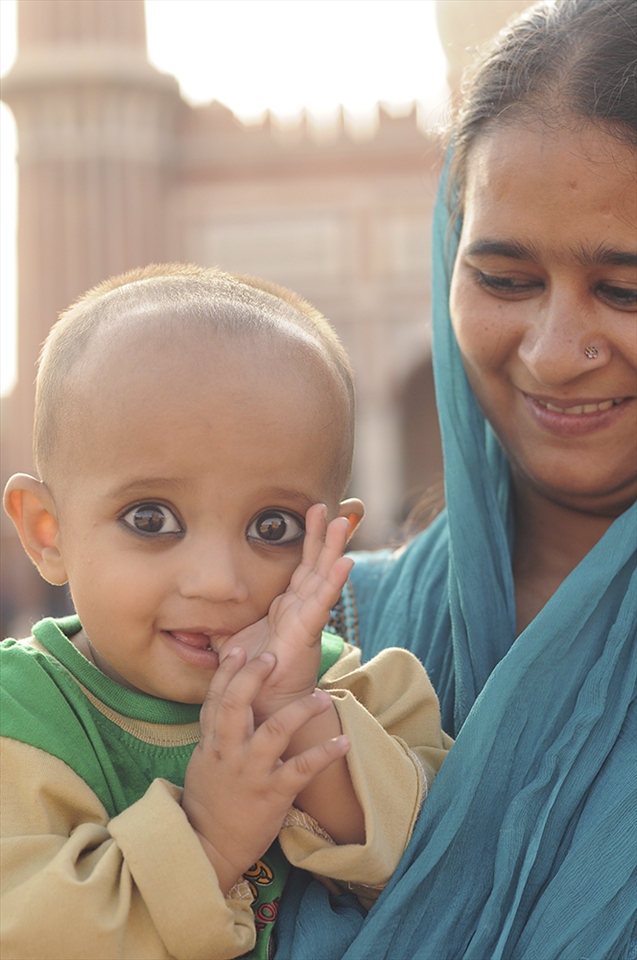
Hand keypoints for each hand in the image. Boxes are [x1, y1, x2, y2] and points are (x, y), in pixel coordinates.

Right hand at [182, 647, 349, 894]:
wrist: (209, 848)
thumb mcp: (203, 762)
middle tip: (273, 657)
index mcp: (212, 743)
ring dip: (301, 710)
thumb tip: (229, 702)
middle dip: (254, 677)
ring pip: (275, 730)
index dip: (227, 672)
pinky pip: (302, 768)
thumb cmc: (208, 803)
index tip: (239, 649)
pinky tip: (344, 742)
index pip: (216, 699)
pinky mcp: (273, 794)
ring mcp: (251, 772)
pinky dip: (325, 754)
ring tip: (322, 697)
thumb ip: (217, 733)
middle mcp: (229, 752)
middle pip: (237, 704)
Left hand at [224, 504, 352, 723]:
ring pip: (322, 576)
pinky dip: (333, 581)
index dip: (308, 539)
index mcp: (286, 606)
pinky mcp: (306, 633)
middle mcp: (300, 608)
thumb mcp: (231, 638)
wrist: (261, 707)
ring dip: (333, 548)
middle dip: (323, 534)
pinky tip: (345, 562)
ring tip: (344, 522)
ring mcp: (306, 618)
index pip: (300, 565)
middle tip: (331, 506)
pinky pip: (320, 603)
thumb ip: (220, 619)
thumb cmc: (252, 674)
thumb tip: (200, 604)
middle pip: (315, 563)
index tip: (313, 512)